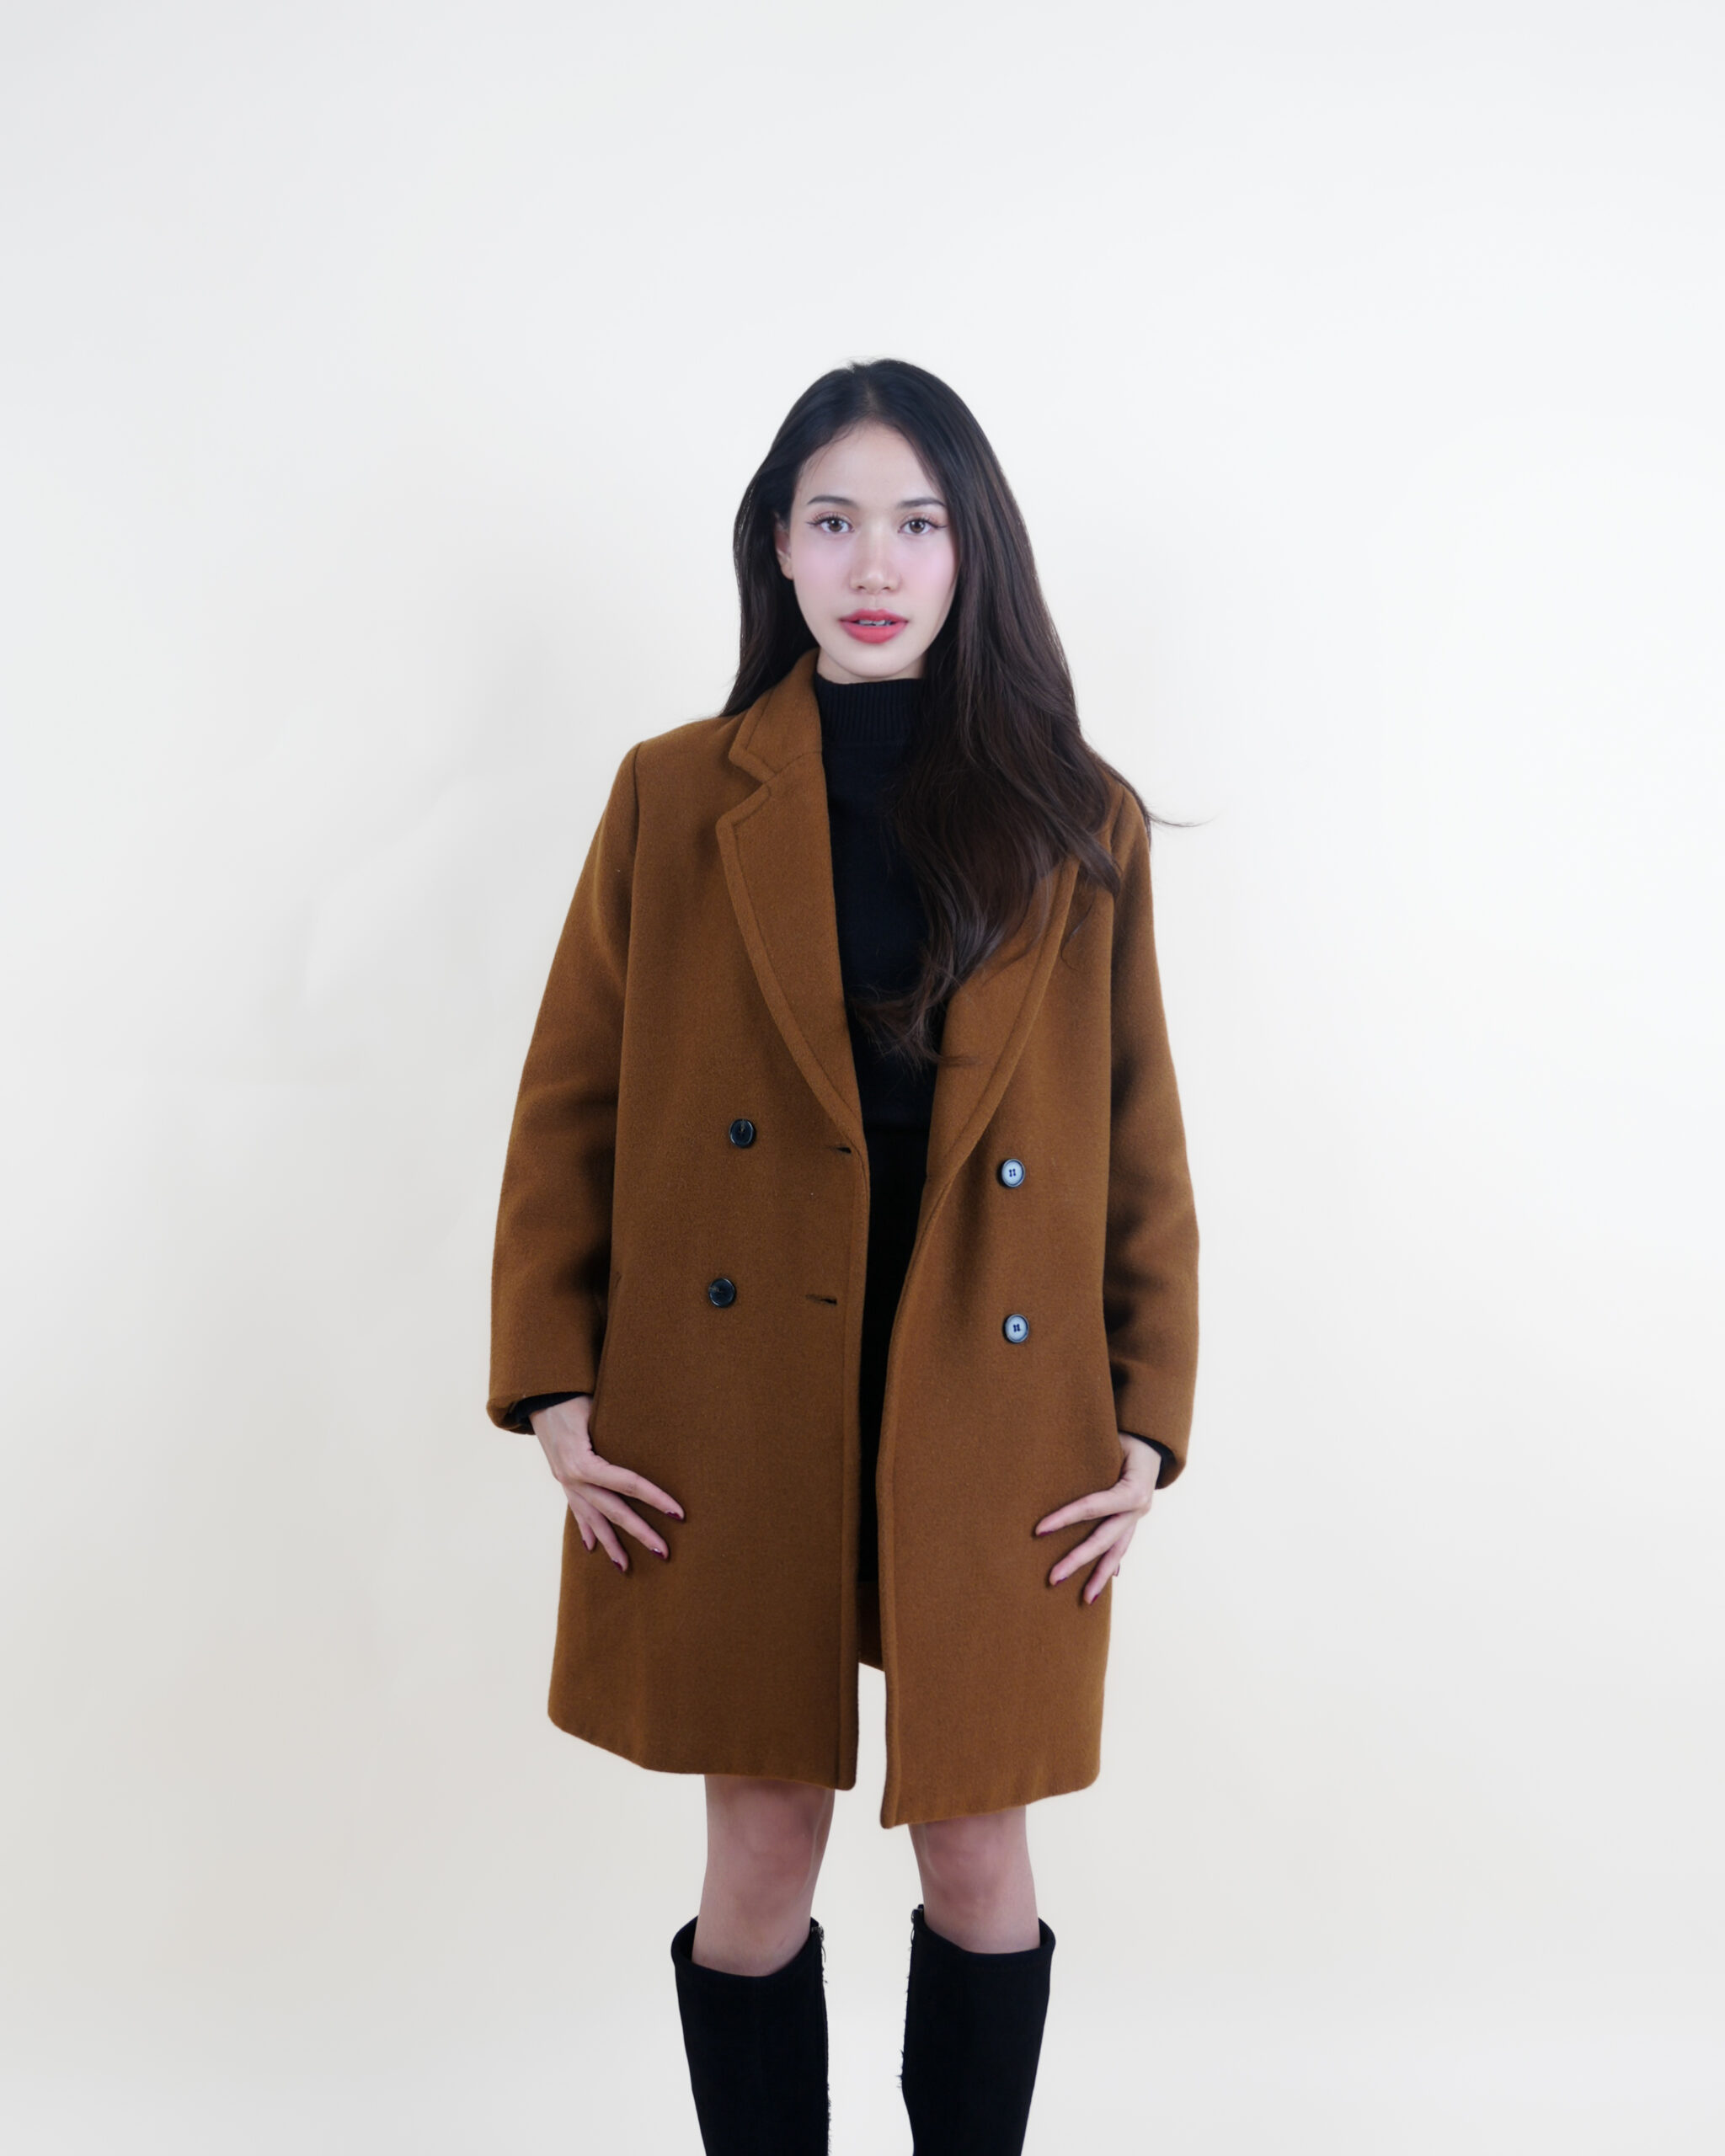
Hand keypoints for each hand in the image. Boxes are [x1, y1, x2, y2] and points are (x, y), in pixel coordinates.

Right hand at [530, 1394, 684, 1572]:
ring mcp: (566, 1483)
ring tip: (625, 1567)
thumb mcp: (598, 1409)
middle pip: (613, 1510)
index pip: (628, 1484)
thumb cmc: (574, 1397)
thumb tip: (659, 1432)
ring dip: (610, 1544)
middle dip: (639, 1532)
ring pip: (592, 1519)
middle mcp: (573, 1478)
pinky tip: (591, 1548)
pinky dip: (585, 1529)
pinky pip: (576, 1510)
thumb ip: (622, 1429)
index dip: (655, 1498)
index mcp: (583, 1462)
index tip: (679, 1512)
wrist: (539, 1395)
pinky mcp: (563, 1481)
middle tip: (664, 1552)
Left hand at [1033, 1434, 1161, 1604]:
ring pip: (1116, 1552)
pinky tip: (1104, 1582)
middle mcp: (1137, 1509)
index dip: (1064, 1518)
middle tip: (1053, 1579)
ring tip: (1085, 1599)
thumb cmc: (1126, 1436)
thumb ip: (1091, 1456)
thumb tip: (1054, 1460)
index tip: (1038, 1530)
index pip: (1092, 1507)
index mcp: (1132, 1490)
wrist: (1154, 1440)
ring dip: (1100, 1577)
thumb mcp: (1112, 1440)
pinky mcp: (1134, 1520)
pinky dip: (1112, 1564)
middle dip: (1077, 1560)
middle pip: (1103, 1540)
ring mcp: (1137, 1518)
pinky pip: (1121, 1546)